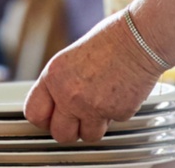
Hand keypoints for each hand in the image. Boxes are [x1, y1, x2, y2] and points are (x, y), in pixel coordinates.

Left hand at [24, 17, 162, 142]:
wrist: (140, 39)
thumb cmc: (111, 40)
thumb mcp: (71, 58)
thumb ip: (61, 82)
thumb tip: (57, 101)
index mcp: (54, 76)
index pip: (34, 113)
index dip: (44, 119)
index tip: (52, 118)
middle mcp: (69, 95)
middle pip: (60, 134)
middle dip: (71, 129)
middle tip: (79, 118)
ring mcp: (93, 107)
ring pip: (88, 136)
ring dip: (95, 125)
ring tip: (102, 104)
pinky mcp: (116, 114)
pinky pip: (112, 125)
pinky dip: (116, 114)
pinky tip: (119, 94)